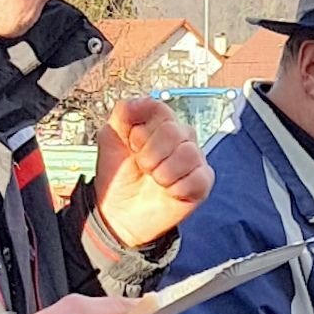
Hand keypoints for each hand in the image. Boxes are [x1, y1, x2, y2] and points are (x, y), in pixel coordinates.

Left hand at [94, 99, 211, 247]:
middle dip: (150, 154)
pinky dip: (177, 188)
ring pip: (188, 153)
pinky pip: (198, 178)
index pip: (161, 110)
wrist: (119, 212)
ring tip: (156, 180)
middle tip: (144, 167)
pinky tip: (168, 191)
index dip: (143, 131)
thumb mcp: (111, 137)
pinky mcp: (203, 182)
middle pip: (174, 131)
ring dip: (163, 172)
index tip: (133, 146)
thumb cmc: (118, 176)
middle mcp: (180, 138)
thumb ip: (124, 113)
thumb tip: (141, 101)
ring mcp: (194, 159)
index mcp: (160, 124)